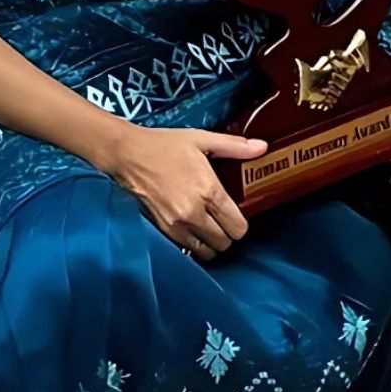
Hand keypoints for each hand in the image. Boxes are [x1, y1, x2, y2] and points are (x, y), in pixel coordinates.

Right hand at [104, 122, 258, 262]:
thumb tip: (263, 147)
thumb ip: (235, 146)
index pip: (238, 227)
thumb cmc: (164, 145)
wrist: (127, 154)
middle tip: (223, 221)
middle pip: (225, 243)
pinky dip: (193, 244)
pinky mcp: (162, 229)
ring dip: (211, 243)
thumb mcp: (202, 140)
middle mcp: (194, 213)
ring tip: (208, 228)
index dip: (241, 224)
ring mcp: (177, 224)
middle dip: (228, 234)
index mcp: (209, 191)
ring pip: (206, 251)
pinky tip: (192, 230)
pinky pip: (186, 249)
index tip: (236, 215)